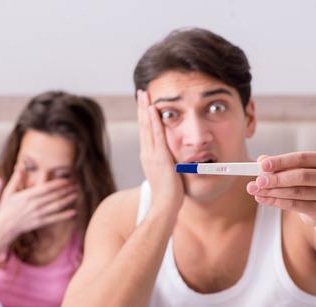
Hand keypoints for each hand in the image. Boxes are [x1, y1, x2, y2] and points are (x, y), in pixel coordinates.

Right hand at [0, 166, 77, 240]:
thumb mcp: (8, 192)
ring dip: (67, 200)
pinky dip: (64, 215)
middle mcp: (34, 205)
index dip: (57, 184)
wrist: (4, 227)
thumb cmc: (6, 208)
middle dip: (66, 190)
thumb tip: (20, 166)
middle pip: (53, 196)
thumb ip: (16, 179)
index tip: (66, 180)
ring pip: (56, 206)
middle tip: (75, 186)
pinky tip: (73, 212)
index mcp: (27, 196)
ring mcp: (38, 214)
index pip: (45, 188)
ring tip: (76, 195)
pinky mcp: (40, 223)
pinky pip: (54, 219)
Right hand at [137, 90, 183, 219]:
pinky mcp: (159, 157)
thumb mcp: (166, 175)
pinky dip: (153, 121)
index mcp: (148, 157)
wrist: (164, 206)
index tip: (145, 104)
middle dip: (142, 107)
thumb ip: (168, 165)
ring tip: (144, 94)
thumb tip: (173, 160)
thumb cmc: (169, 194)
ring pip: (146, 127)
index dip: (145, 117)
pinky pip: (156, 135)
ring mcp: (151, 155)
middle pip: (143, 125)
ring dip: (145, 109)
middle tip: (141, 92)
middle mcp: (147, 153)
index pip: (146, 132)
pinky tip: (153, 109)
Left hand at [246, 152, 315, 225]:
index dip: (281, 161)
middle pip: (301, 176)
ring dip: (272, 191)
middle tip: (258, 180)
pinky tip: (263, 198)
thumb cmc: (310, 183)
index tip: (262, 164)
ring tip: (256, 190)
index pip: (302, 158)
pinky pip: (294, 205)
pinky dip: (275, 201)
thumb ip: (281, 164)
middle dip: (276, 178)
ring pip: (296, 192)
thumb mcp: (298, 169)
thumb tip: (261, 160)